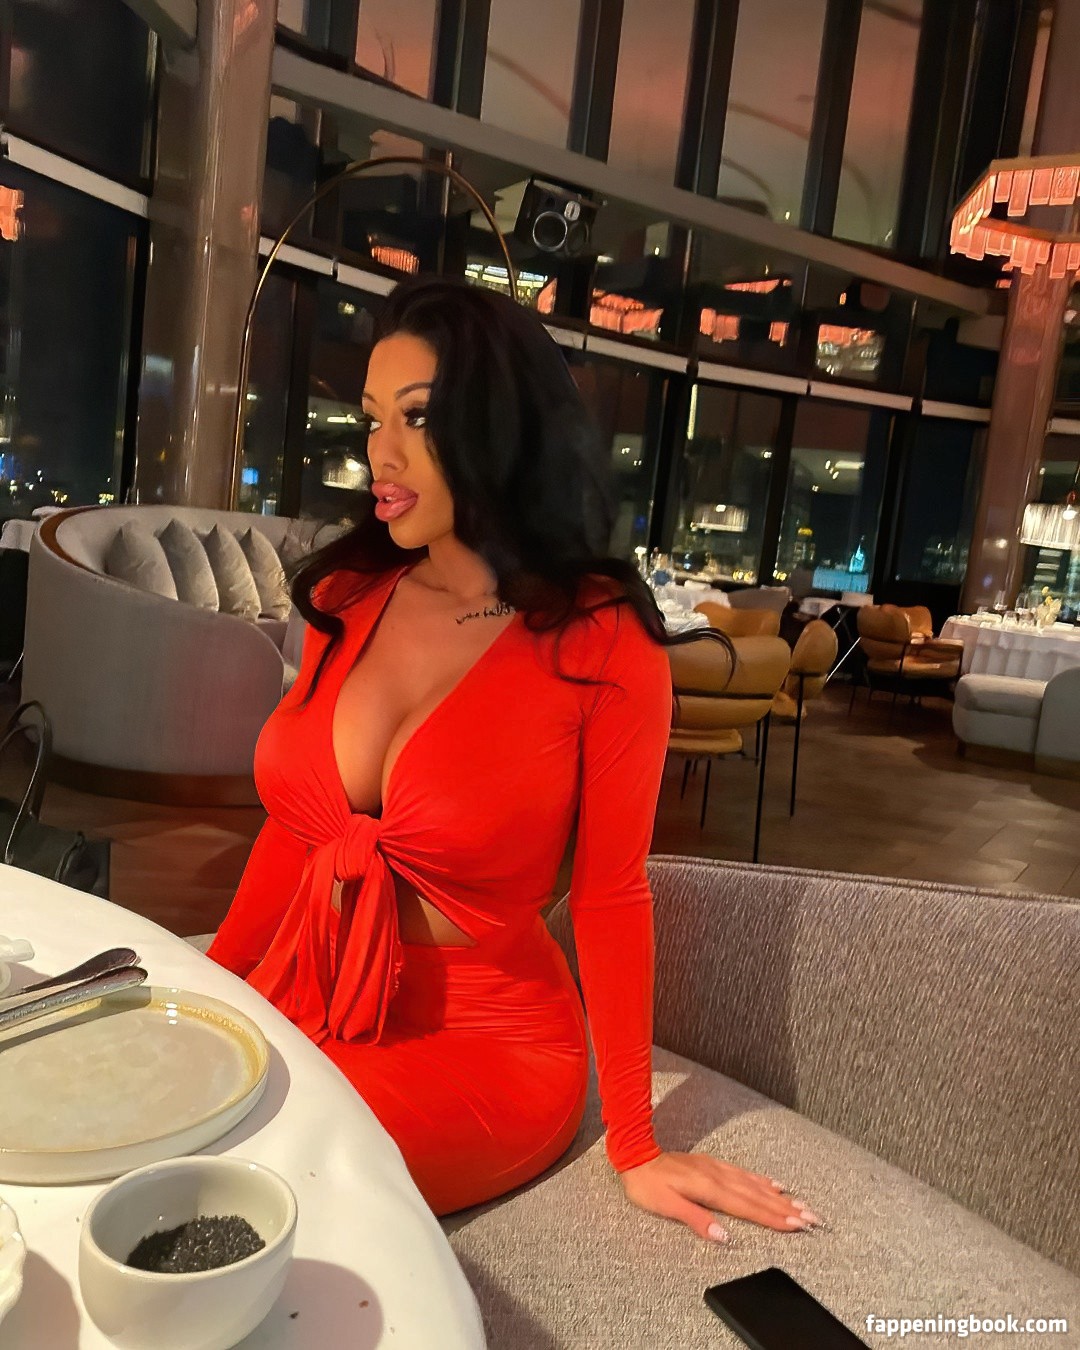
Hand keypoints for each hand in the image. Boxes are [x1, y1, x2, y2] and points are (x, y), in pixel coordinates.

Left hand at [619, 1150, 820, 1243]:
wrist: (635, 1155)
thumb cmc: (648, 1185)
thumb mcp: (666, 1206)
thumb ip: (697, 1220)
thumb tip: (724, 1237)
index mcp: (709, 1189)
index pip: (749, 1208)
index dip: (774, 1218)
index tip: (798, 1226)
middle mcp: (718, 1177)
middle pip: (759, 1196)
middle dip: (787, 1209)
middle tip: (814, 1218)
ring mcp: (717, 1169)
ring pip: (755, 1184)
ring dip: (780, 1196)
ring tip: (803, 1204)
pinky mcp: (713, 1165)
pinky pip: (745, 1174)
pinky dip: (763, 1180)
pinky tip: (775, 1184)